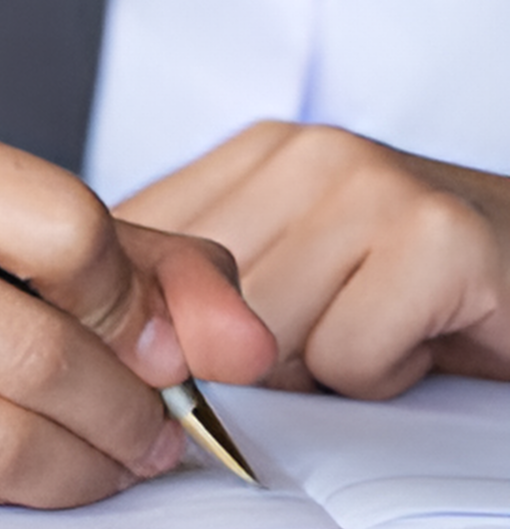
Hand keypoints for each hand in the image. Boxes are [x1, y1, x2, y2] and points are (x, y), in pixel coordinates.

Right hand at [0, 106, 275, 506]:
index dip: (130, 297)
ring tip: (104, 457)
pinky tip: (15, 466)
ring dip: (84, 467)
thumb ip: (149, 265)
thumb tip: (242, 348)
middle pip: (39, 350)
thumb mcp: (3, 219)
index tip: (143, 332)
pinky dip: (8, 491)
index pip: (65, 225)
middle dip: (128, 410)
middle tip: (153, 430)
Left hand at [116, 122, 509, 396]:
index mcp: (257, 155)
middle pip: (195, 308)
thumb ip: (197, 290)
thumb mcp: (293, 272)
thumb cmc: (420, 292)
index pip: (133, 253)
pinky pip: (346, 357)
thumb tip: (96, 345)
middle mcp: (305, 153)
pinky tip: (424, 336)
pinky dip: (386, 374)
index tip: (209, 347)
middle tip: (339, 331)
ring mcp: (370, 183)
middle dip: (258, 359)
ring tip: (385, 326)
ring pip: (265, 341)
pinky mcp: (434, 236)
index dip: (162, 329)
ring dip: (327, 369)